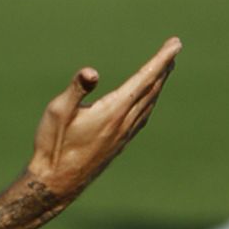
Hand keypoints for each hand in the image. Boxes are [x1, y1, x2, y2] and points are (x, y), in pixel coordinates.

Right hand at [26, 37, 180, 205]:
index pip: (143, 80)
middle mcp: (123, 123)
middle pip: (151, 90)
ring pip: (149, 104)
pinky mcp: (118, 144)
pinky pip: (142, 117)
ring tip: (165, 69)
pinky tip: (147, 102)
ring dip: (159, 84)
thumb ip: (76, 90)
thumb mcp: (58, 112)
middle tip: (175, 47)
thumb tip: (92, 72)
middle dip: (164, 67)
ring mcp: (123, 136)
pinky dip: (150, 102)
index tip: (175, 44)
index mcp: (112, 112)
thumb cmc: (54, 145)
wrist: (56, 184)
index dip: (160, 60)